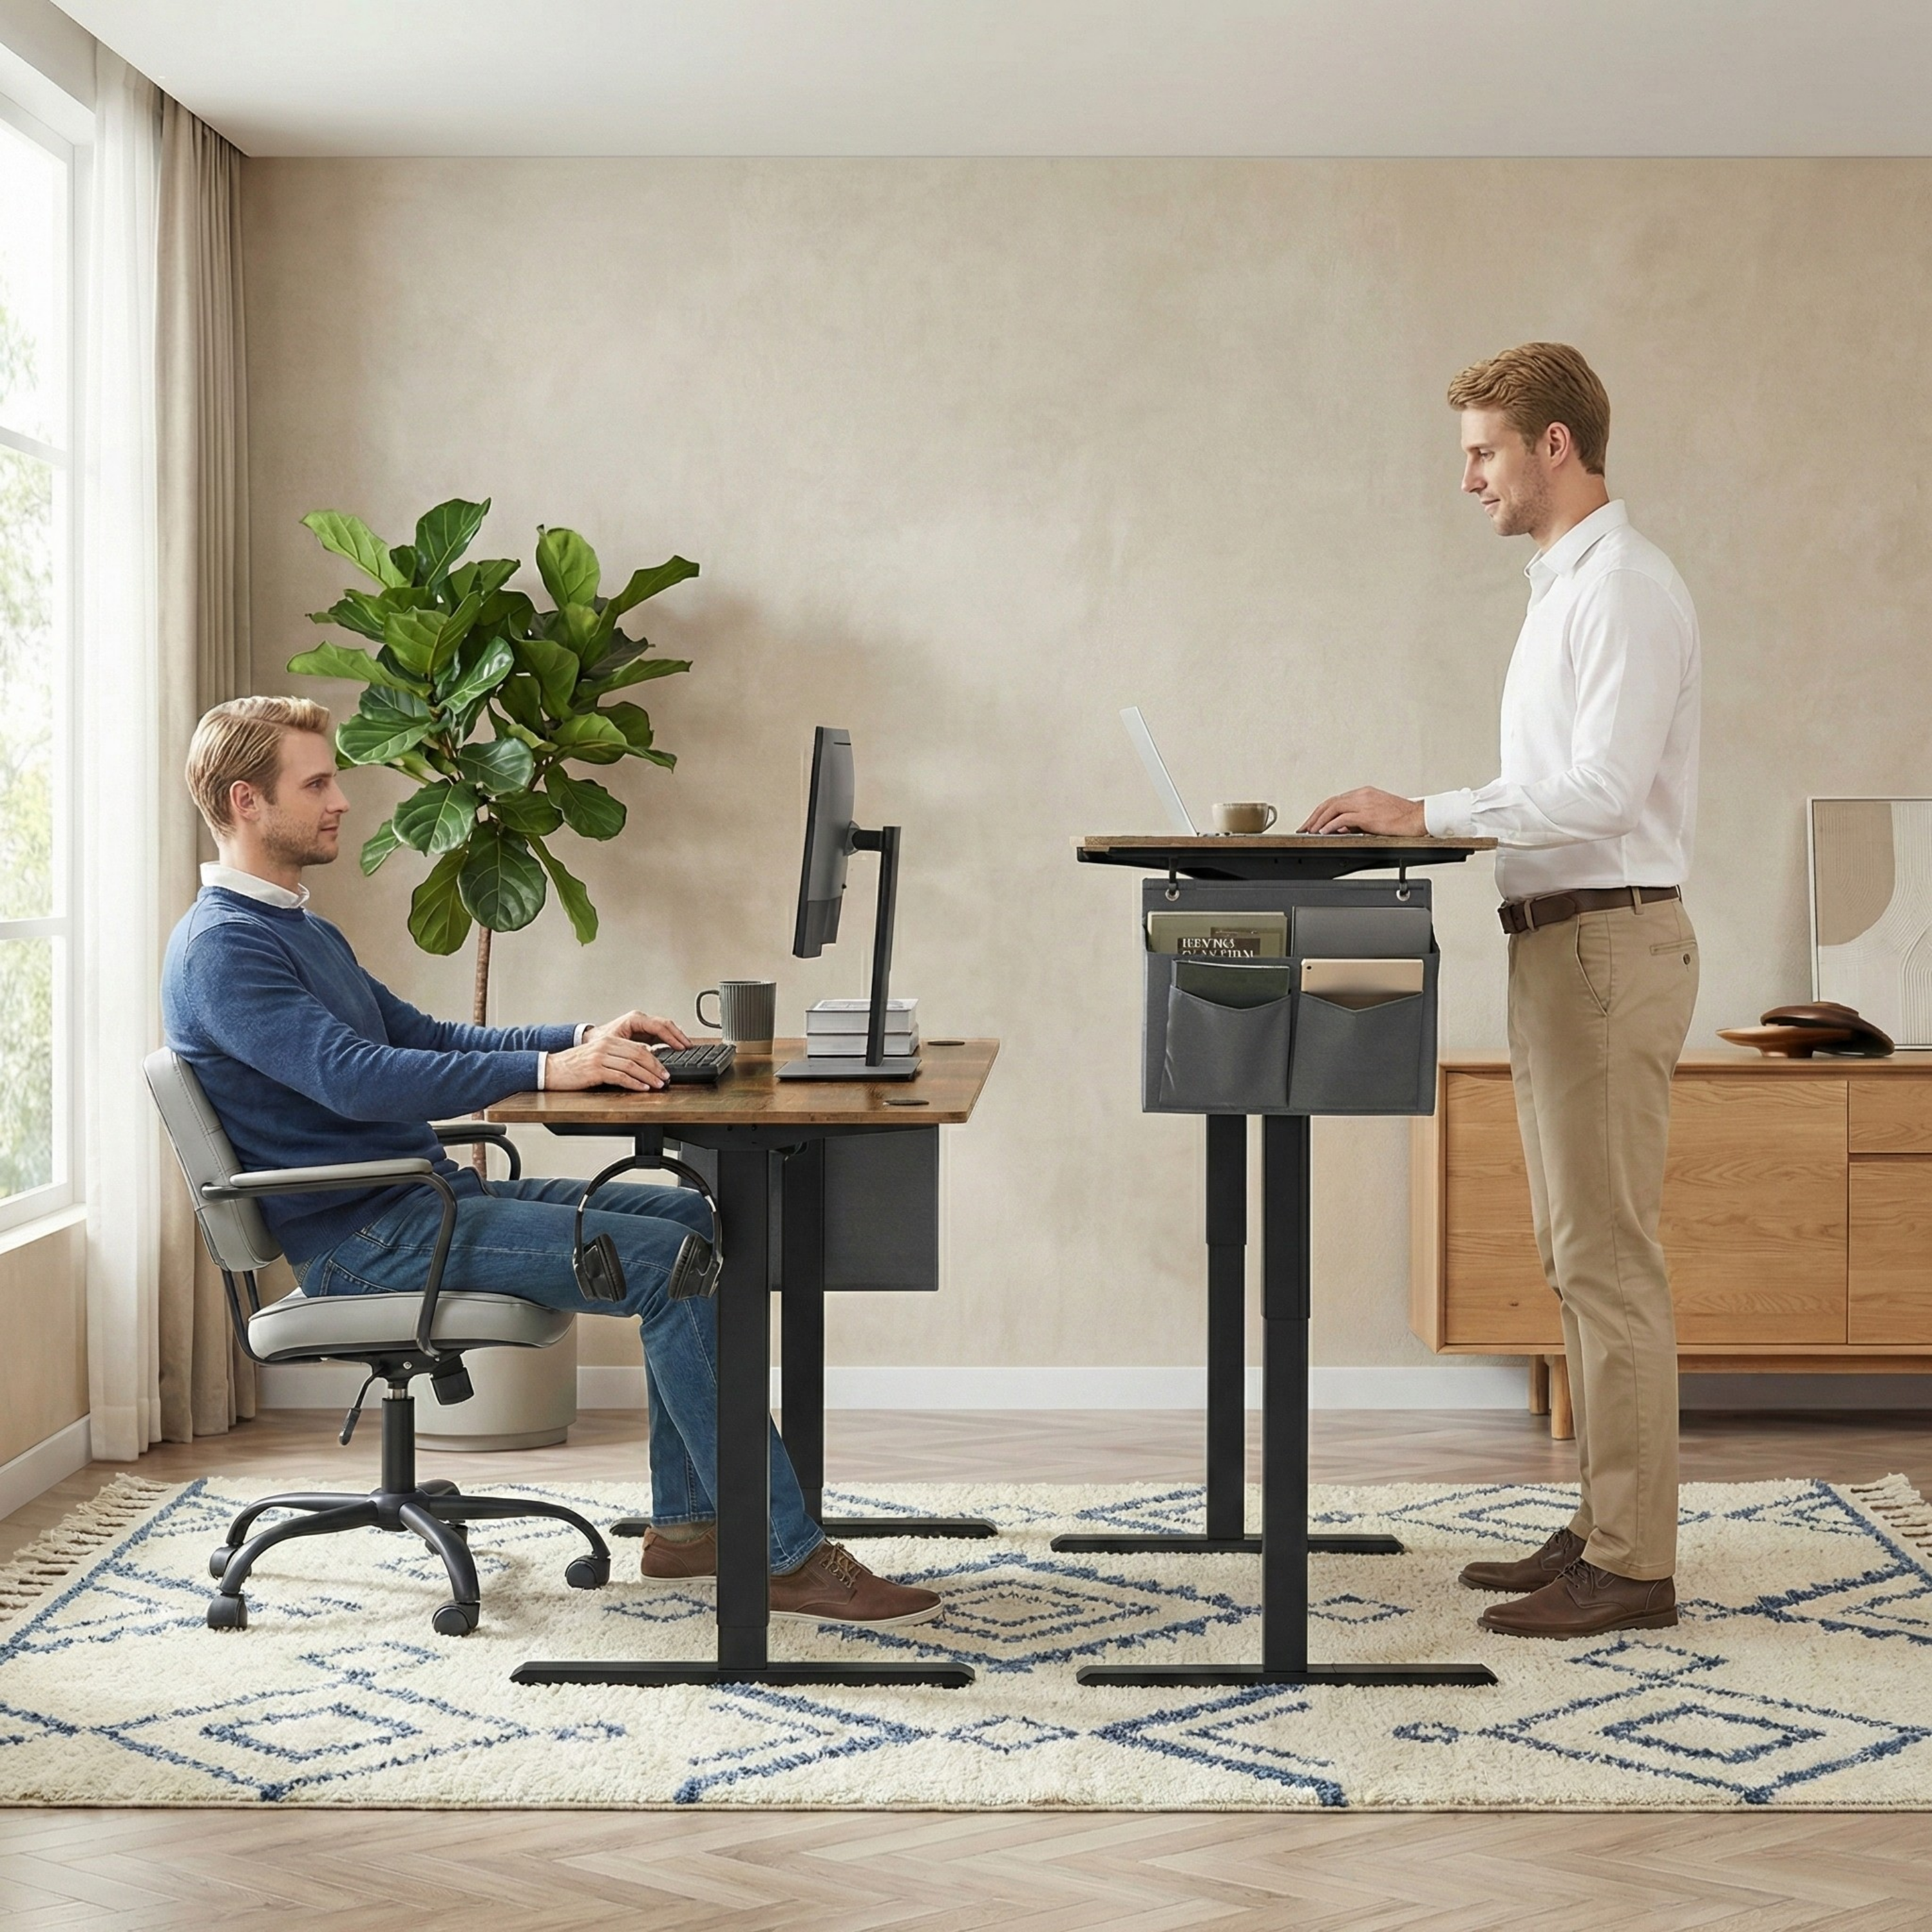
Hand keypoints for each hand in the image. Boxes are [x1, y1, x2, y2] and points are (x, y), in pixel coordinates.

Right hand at [545, 1011, 691, 1092]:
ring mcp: (600, 1058)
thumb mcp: (597, 1055)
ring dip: (648, 1077)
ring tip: (658, 1085)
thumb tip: (638, 1065)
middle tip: (666, 1078)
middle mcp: (605, 1046)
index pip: (638, 1048)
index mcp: (608, 1040)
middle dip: (655, 1067)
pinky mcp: (594, 1071)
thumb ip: (616, 1056)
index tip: (663, 1069)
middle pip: (638, 1055)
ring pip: (632, 1066)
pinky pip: (620, 1077)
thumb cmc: (574, 1066)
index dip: (654, 1059)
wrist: (551, 1069)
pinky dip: (634, 1083)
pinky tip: (642, 1088)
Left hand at [1298, 788, 1426, 836]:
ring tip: (1311, 831)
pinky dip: (1330, 825)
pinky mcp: (1367, 815)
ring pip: (1333, 808)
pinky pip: (1343, 819)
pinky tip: (1324, 832)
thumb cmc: (1401, 818)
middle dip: (1315, 816)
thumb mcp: (1375, 816)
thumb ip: (1357, 820)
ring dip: (1319, 820)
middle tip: (1304, 827)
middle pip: (1330, 802)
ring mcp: (1364, 803)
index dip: (1321, 811)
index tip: (1312, 822)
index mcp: (1364, 793)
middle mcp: (1362, 795)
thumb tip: (1340, 828)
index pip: (1336, 800)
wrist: (1418, 818)